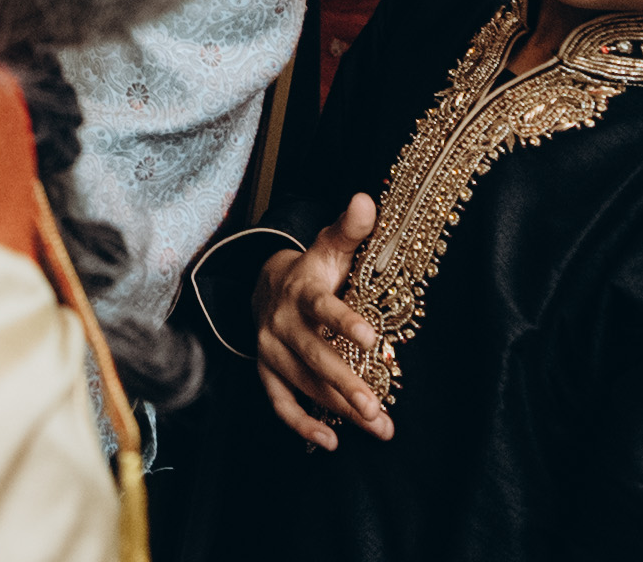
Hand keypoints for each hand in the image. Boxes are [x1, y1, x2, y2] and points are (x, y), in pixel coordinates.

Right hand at [251, 194, 394, 450]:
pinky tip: (330, 441)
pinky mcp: (266, 371)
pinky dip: (302, 423)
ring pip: (304, 383)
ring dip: (339, 409)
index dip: (345, 322)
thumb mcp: (329, 246)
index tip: (373, 339)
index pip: (323, 307)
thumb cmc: (312, 269)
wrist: (265, 285)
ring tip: (377, 426)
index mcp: (301, 291)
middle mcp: (281, 322)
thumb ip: (349, 229)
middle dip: (347, 384)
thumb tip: (366, 199)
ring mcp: (270, 350)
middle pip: (314, 356)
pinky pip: (280, 403)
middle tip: (377, 408)